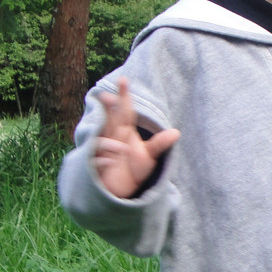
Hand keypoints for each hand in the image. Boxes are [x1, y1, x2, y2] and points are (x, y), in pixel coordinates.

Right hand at [90, 77, 179, 198]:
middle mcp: (112, 138)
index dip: (124, 96)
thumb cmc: (134, 170)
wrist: (122, 191)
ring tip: (121, 150)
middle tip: (105, 96)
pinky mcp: (96, 168)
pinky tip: (110, 165)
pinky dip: (102, 162)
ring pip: (101, 140)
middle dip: (107, 108)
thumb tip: (176, 132)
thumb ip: (159, 144)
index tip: (124, 80)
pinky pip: (96, 161)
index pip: (125, 111)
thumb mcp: (149, 156)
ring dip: (109, 144)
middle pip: (109, 119)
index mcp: (125, 133)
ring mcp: (102, 152)